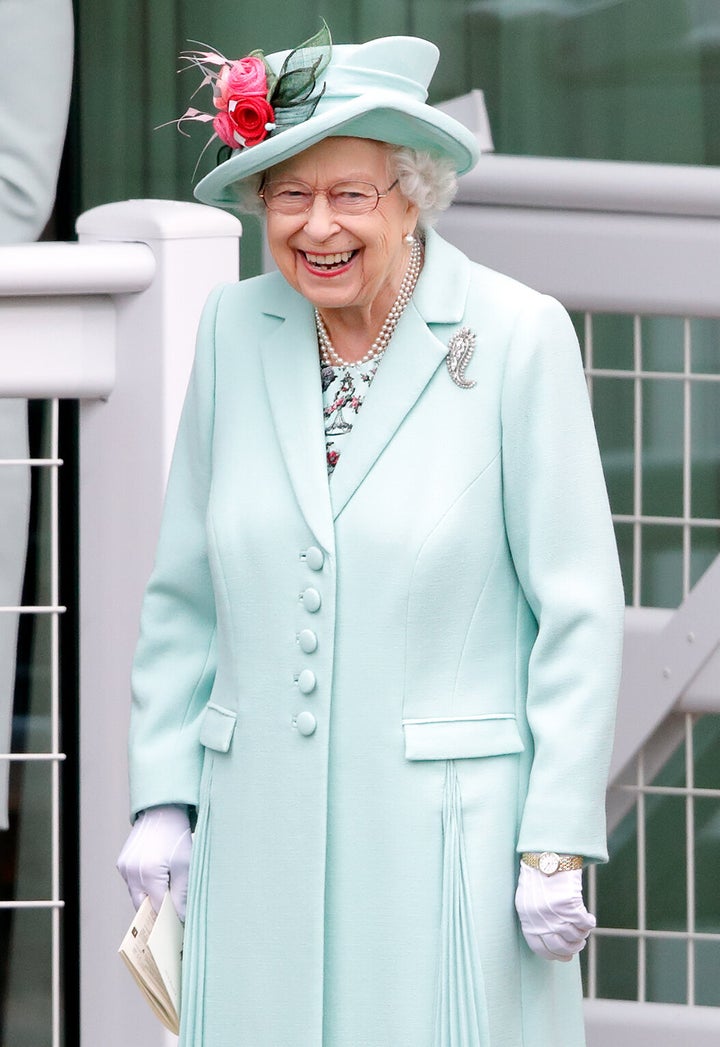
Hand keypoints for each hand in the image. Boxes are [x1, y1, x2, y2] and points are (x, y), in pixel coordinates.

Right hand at [117, 804, 191, 921]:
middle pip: (143, 905)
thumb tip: (180, 916)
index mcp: (148, 874)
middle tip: (173, 914)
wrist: (161, 811)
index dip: (169, 918)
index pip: (158, 908)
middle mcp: (131, 873)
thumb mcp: (185, 864)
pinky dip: (144, 885)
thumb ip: (181, 893)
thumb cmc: (176, 835)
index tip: (179, 926)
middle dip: (158, 910)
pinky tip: (157, 877)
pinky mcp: (122, 863)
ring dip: (150, 897)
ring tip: (167, 892)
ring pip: (137, 895)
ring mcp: (124, 868)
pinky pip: (133, 883)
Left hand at [514, 863, 594, 960]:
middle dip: (573, 947)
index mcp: (527, 919)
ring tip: (583, 927)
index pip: (541, 949)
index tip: (566, 956)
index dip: (555, 956)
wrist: (546, 855)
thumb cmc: (537, 878)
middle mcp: (540, 920)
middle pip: (560, 947)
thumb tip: (553, 944)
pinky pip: (585, 924)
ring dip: (582, 934)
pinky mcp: (569, 905)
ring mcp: (555, 913)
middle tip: (579, 942)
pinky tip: (589, 918)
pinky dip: (589, 923)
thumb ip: (537, 922)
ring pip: (575, 936)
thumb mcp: (529, 901)